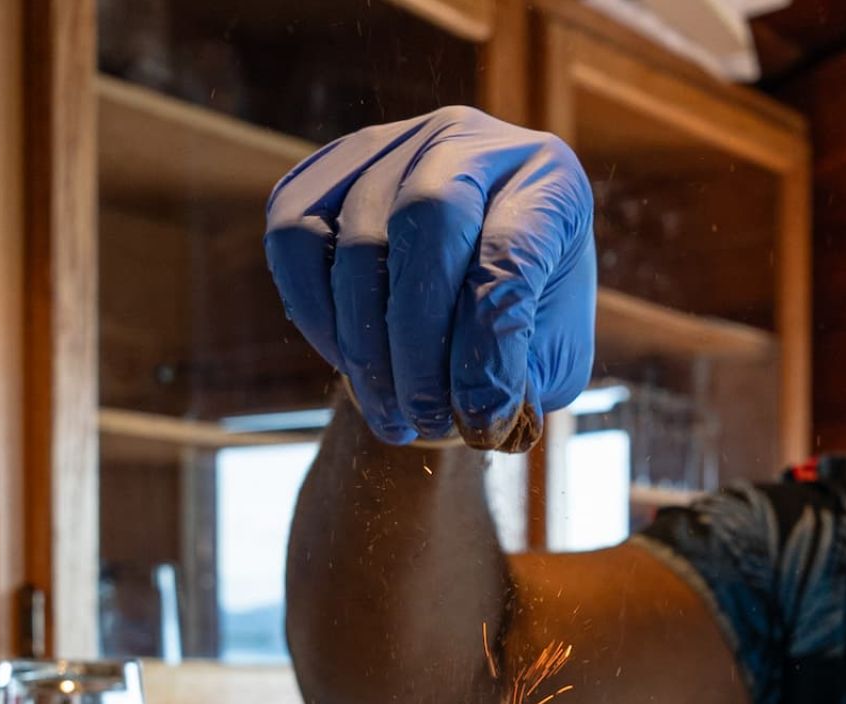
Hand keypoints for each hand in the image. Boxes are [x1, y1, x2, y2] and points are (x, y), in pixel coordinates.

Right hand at [264, 106, 594, 450]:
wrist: (471, 274)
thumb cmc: (523, 316)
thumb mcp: (551, 351)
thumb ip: (524, 375)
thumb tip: (475, 404)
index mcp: (547, 179)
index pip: (509, 253)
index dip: (487, 349)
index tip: (479, 421)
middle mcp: (468, 140)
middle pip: (428, 222)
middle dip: (419, 343)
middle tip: (425, 422)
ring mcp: (389, 145)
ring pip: (356, 240)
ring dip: (367, 349)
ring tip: (394, 415)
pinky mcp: (324, 170)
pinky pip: (294, 238)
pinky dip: (314, 314)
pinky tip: (349, 362)